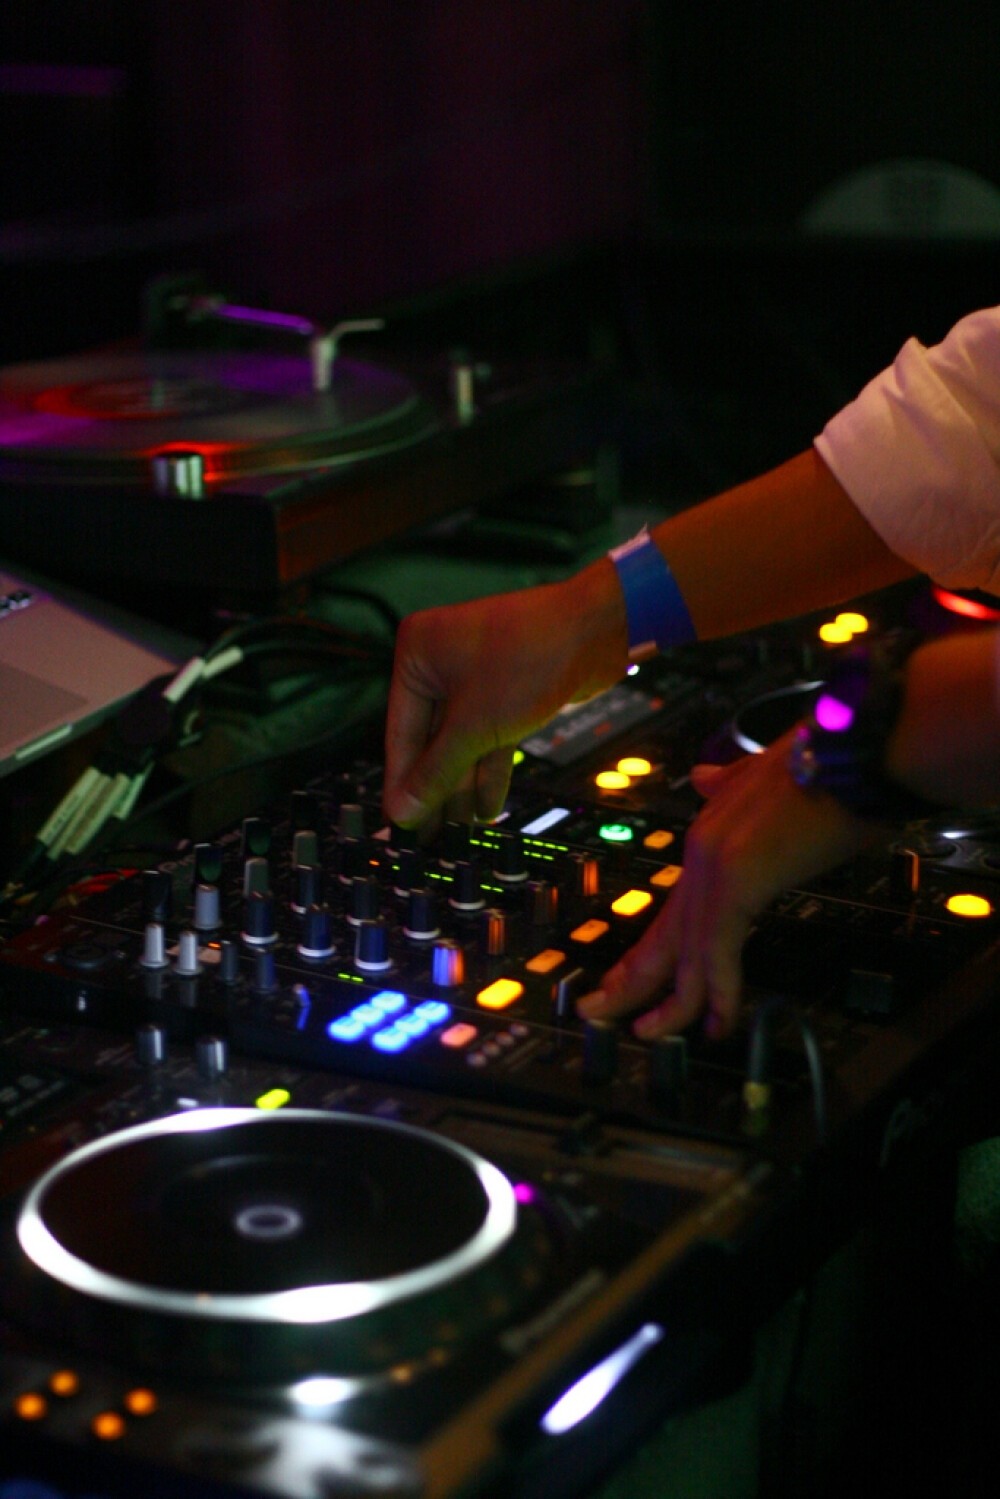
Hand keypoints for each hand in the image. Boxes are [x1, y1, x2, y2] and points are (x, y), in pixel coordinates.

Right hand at [383, 564, 626, 830]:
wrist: (598, 630)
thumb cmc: (530, 656)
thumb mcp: (474, 727)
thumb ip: (436, 772)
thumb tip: (405, 810)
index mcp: (417, 654)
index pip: (400, 732)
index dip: (403, 783)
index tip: (401, 823)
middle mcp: (441, 660)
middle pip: (431, 739)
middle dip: (435, 788)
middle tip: (429, 835)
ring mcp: (476, 674)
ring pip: (462, 741)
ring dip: (462, 784)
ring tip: (459, 829)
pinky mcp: (507, 688)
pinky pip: (488, 734)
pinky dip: (488, 767)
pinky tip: (486, 806)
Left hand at [578, 730, 875, 1038]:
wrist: (857, 743)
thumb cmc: (831, 761)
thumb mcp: (769, 776)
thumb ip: (734, 785)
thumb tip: (707, 778)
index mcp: (712, 831)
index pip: (675, 905)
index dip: (653, 946)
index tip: (628, 977)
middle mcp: (704, 847)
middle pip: (662, 929)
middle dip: (630, 977)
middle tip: (600, 1012)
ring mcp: (715, 863)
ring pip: (683, 947)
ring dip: (669, 1000)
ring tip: (650, 1034)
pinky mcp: (737, 878)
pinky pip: (718, 949)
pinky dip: (716, 991)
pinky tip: (715, 1023)